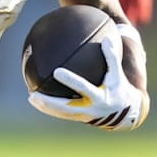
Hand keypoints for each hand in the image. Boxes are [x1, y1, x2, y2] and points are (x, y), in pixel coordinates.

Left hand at [27, 35, 147, 129]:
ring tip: (31, 98)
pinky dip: (50, 108)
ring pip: (60, 113)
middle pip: (65, 107)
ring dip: (45, 107)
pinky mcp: (79, 118)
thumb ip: (112, 57)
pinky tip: (39, 100)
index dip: (70, 81)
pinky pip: (62, 114)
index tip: (57, 72)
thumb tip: (107, 38)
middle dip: (49, 102)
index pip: (83, 88)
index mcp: (99, 97)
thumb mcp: (118, 74)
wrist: (125, 114)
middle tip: (33, 94)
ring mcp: (83, 116)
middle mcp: (89, 109)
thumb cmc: (120, 88)